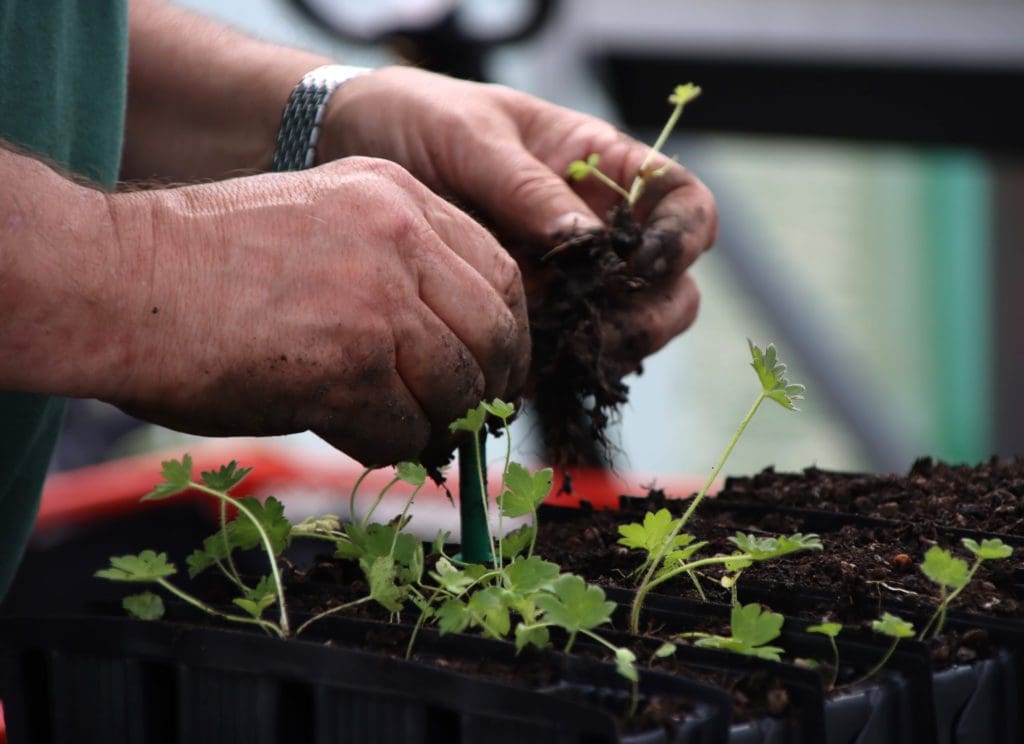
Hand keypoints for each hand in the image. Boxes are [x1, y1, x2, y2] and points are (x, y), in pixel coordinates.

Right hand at [102, 157, 528, 464]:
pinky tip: (363, 440)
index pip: (500, 272)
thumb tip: (455, 354)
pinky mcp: (350, 365)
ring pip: (458, 387)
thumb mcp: (322, 225)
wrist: (119, 280)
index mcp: (398, 195)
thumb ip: (394, 271)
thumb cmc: (207, 264)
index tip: (500, 371)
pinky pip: (405, 429)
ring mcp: (378, 301)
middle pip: (494, 332)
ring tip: (411, 436)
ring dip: (440, 425)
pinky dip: (393, 448)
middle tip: (471, 420)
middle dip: (490, 387)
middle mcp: (399, 237)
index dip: (508, 334)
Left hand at [319, 67, 717, 364]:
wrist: (349, 149)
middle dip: (651, 315)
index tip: (646, 261)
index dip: (683, 237)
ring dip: (602, 351)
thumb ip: (526, 186)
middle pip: (671, 289)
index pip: (683, 206)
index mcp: (601, 171)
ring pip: (624, 335)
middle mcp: (595, 233)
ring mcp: (565, 283)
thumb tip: (585, 241)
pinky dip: (552, 375)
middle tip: (599, 325)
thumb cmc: (419, 122)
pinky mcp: (525, 321)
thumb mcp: (472, 137)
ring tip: (548, 349)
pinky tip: (513, 371)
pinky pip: (561, 360)